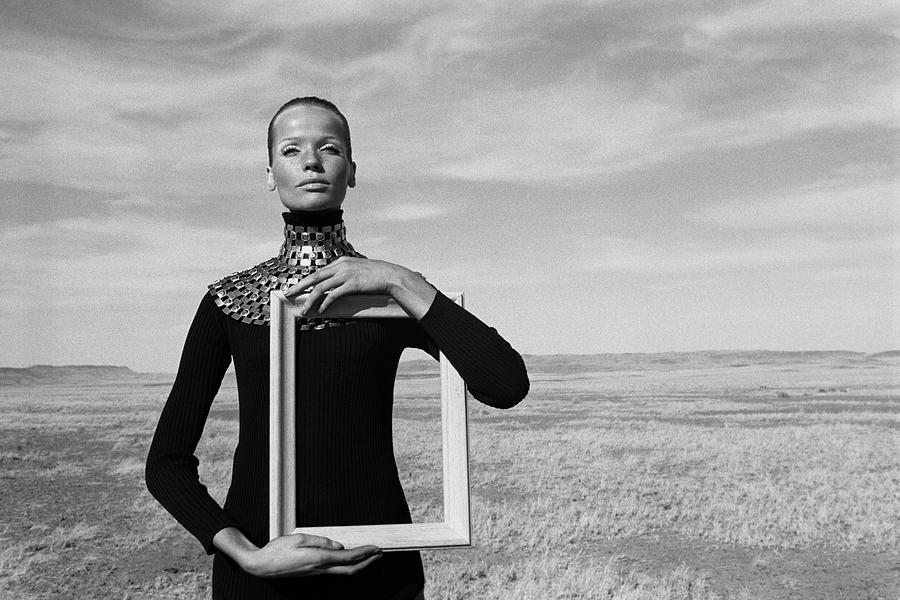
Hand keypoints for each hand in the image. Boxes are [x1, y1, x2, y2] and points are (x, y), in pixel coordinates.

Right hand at [243, 533, 381, 577]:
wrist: (262, 566)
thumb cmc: (277, 551)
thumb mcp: (299, 538)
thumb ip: (321, 541)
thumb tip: (338, 547)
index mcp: (318, 559)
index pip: (348, 558)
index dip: (364, 554)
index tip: (376, 548)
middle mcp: (319, 569)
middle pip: (350, 570)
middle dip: (367, 562)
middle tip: (379, 554)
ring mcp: (316, 573)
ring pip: (343, 571)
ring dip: (358, 564)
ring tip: (369, 555)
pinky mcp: (312, 572)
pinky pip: (334, 570)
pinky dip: (346, 564)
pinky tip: (349, 558)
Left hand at [284, 256, 408, 314]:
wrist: (391, 275)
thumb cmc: (377, 275)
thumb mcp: (359, 270)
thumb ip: (347, 275)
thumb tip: (337, 286)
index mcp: (342, 262)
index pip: (319, 271)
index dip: (307, 280)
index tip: (298, 288)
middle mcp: (341, 266)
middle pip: (314, 277)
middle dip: (299, 287)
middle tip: (287, 294)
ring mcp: (346, 275)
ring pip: (321, 288)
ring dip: (310, 300)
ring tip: (303, 310)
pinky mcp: (352, 284)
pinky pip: (333, 295)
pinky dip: (325, 304)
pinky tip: (321, 311)